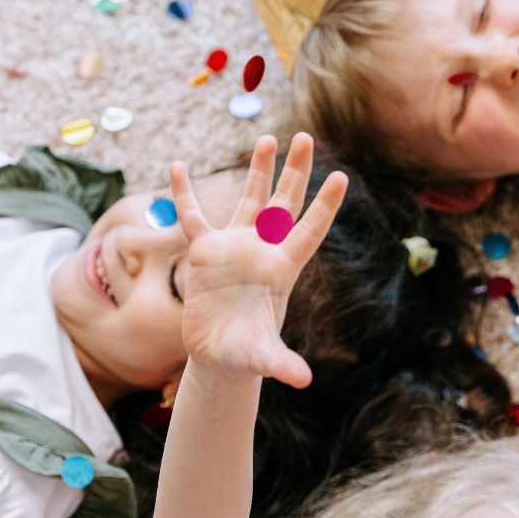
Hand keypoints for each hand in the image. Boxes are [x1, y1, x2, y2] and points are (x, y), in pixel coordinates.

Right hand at [170, 133, 347, 387]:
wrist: (220, 356)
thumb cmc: (246, 356)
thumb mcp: (263, 358)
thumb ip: (282, 364)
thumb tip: (302, 380)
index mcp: (282, 271)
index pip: (308, 232)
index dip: (324, 206)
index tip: (341, 178)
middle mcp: (262, 251)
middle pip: (284, 204)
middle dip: (295, 172)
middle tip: (305, 136)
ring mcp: (235, 248)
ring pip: (249, 199)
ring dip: (258, 170)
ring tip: (268, 138)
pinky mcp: (206, 252)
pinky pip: (194, 217)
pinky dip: (184, 194)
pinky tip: (177, 166)